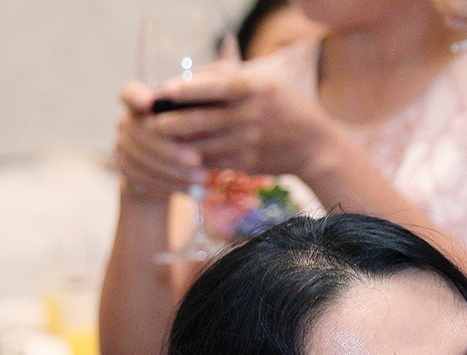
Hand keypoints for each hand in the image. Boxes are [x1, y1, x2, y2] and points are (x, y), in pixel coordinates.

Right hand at [115, 81, 204, 199]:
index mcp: (139, 100)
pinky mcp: (124, 168)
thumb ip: (192, 115)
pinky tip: (191, 190)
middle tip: (197, 160)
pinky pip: (143, 180)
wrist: (169, 167)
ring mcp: (121, 146)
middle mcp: (125, 121)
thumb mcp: (193, 120)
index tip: (149, 102)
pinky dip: (169, 185)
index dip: (136, 97)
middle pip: (141, 134)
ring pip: (143, 161)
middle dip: (170, 149)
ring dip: (174, 172)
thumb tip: (205, 117)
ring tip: (202, 178)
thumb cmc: (189, 133)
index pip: (129, 93)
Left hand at [145, 66, 337, 179]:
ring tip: (158, 142)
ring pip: (204, 145)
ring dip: (178, 146)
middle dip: (173, 123)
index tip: (165, 90)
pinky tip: (179, 158)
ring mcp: (249, 142)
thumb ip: (231, 78)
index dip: (190, 89)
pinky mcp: (247, 164)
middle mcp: (252, 115)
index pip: (218, 87)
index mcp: (256, 89)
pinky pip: (214, 163)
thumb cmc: (285, 107)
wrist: (315, 146)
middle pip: (204, 120)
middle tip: (151, 123)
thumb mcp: (266, 82)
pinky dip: (194, 161)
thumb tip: (192, 77)